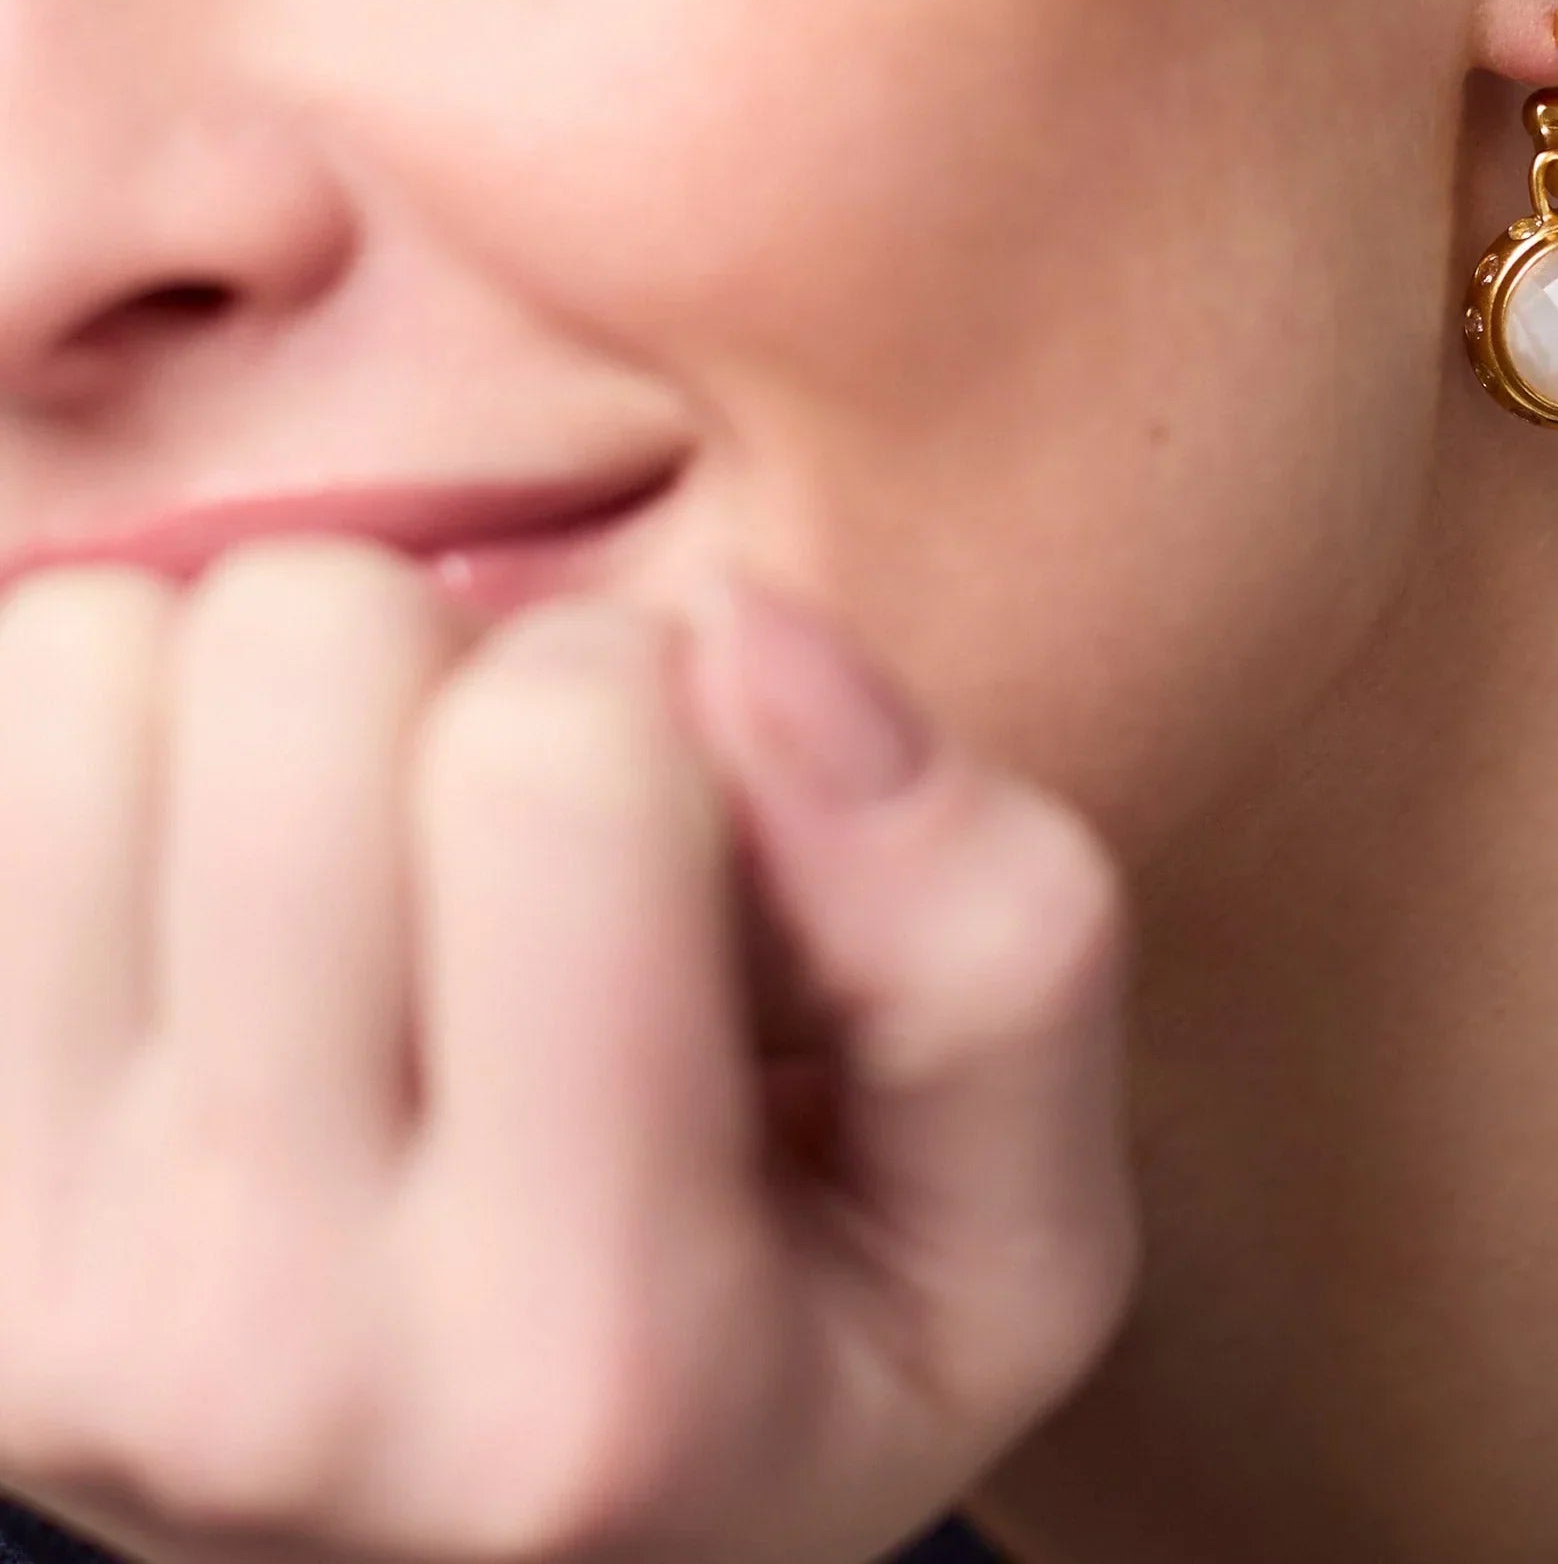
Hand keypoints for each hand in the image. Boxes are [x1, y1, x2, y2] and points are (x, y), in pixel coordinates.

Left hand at [0, 540, 1136, 1562]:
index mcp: (593, 1368)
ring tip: (366, 874)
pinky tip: (225, 908)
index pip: (561, 764)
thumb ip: (987, 931)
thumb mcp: (1019, 1225)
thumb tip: (741, 630)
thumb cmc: (797, 1352)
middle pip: (303, 660)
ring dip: (258, 702)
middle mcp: (256, 1367)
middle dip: (455, 670)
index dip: (665, 698)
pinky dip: (119, 751)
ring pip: (97, 656)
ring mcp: (34, 1313)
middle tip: (520, 847)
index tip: (697, 828)